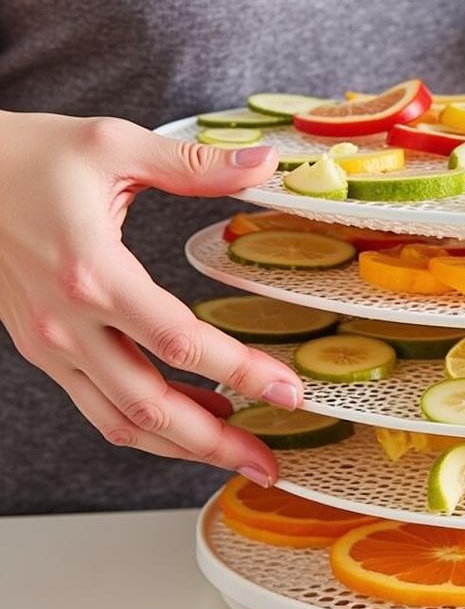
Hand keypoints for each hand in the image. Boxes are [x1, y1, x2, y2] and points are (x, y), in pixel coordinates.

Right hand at [0, 112, 302, 486]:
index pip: (180, 342)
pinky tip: (192, 417)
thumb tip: (265, 162)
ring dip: (183, 448)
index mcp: (92, 271)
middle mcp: (67, 322)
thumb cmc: (30, 157)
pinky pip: (99, 407)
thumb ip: (193, 164)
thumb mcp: (114, 145)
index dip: (241, 372)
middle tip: (268, 463)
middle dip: (215, 443)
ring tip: (238, 454)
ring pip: (120, 422)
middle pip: (150, 407)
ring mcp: (51, 344)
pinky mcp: (43, 350)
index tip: (290, 391)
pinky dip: (147, 426)